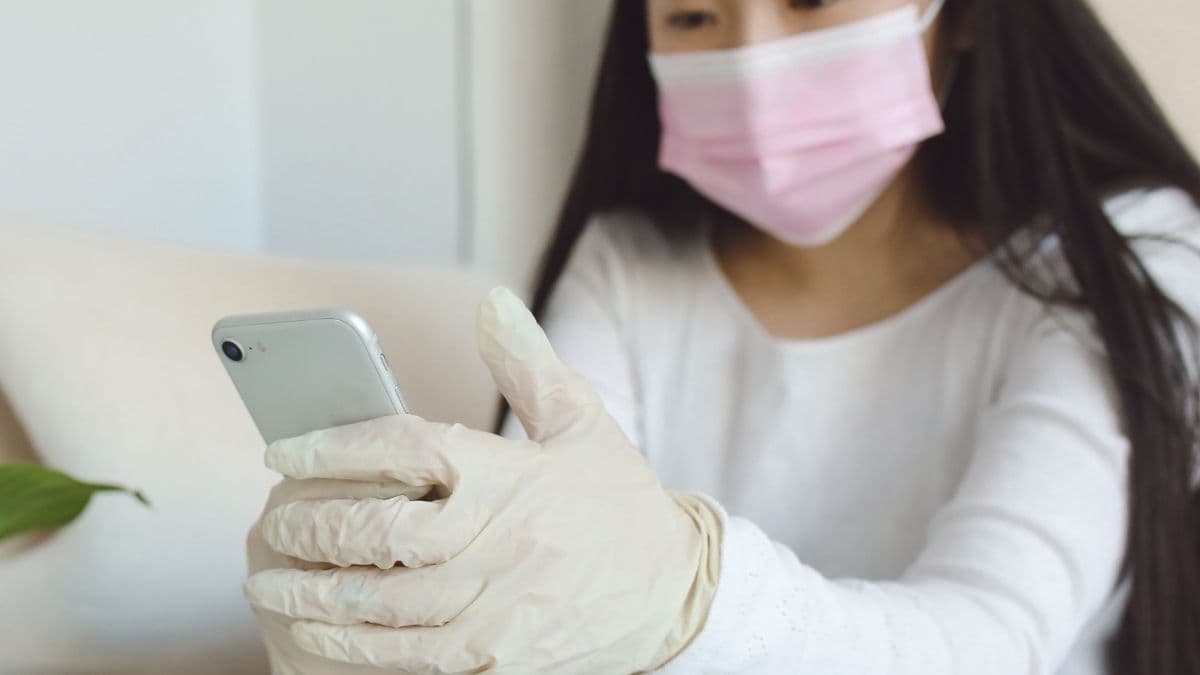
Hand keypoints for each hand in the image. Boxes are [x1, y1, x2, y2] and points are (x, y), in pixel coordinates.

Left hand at [243, 287, 721, 673]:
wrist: (673, 594)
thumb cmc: (617, 502)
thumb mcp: (583, 422)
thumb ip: (527, 362)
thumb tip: (489, 302)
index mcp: (510, 473)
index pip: (402, 447)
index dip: (330, 446)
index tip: (280, 451)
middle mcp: (496, 540)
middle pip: (375, 532)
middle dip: (309, 527)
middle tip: (273, 523)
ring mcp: (495, 606)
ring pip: (378, 602)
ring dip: (311, 592)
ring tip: (270, 580)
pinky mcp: (495, 658)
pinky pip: (405, 656)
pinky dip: (349, 645)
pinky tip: (314, 632)